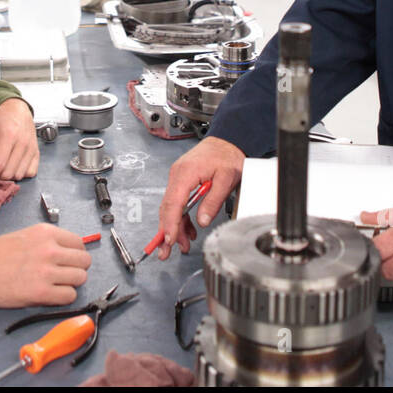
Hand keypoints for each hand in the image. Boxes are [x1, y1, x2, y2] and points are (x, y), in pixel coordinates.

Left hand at [0, 98, 37, 179]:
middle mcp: (22, 143)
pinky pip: (31, 172)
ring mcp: (31, 149)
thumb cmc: (2, 119)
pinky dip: (22, 174)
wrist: (18, 110)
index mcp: (8, 136)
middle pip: (9, 172)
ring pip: (20, 175)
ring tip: (2, 169)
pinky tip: (14, 167)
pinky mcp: (36, 153)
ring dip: (9, 176)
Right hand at [0, 224, 90, 306]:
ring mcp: (46, 271)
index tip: (69, 261)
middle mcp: (50, 250)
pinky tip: (52, 295)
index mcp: (46, 233)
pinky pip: (69, 296)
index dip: (75, 254)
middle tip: (65, 275)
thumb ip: (48, 242)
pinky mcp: (41, 293)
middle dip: (77, 269)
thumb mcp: (26, 236)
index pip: (79, 243)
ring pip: (80, 278)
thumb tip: (69, 253)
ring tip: (57, 285)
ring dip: (71, 283)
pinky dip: (64, 297)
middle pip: (84, 261)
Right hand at [155, 136, 243, 259]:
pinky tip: (188, 230)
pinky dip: (181, 218)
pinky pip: (178, 202)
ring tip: (182, 245)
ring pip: (171, 208)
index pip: (173, 203)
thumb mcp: (226, 179)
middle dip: (166, 231)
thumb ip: (213, 201)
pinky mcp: (182, 181)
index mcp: (185, 173)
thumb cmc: (227, 155)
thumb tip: (202, 221)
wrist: (227, 141)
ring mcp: (178, 178)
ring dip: (175, 227)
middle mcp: (177, 175)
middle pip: (168, 208)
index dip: (169, 224)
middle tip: (165, 251)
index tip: (168, 240)